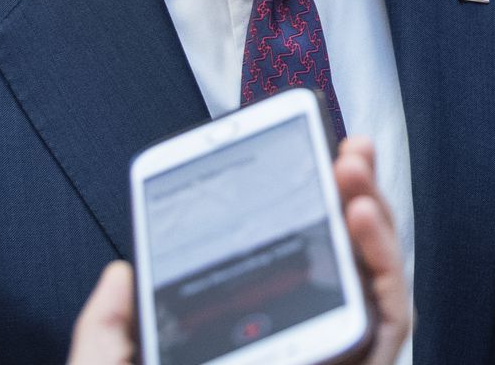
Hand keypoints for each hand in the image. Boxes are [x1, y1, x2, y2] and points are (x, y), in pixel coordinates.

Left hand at [63, 138, 410, 364]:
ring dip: (377, 227)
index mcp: (245, 353)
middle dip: (352, 202)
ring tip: (356, 180)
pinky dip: (386, 278)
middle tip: (348, 151)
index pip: (281, 273)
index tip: (294, 161)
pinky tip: (362, 230)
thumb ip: (105, 334)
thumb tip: (121, 273)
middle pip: (338, 272)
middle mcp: (297, 361)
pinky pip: (388, 335)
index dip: (295, 214)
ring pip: (374, 294)